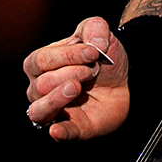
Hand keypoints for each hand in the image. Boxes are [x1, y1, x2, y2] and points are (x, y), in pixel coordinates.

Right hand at [24, 16, 128, 141]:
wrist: (122, 79)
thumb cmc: (101, 57)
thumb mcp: (99, 34)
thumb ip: (95, 28)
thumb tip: (95, 43)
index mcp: (41, 64)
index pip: (41, 60)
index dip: (67, 55)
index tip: (93, 52)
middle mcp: (40, 89)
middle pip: (41, 84)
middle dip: (70, 73)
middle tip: (93, 70)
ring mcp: (54, 110)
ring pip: (39, 111)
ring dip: (57, 99)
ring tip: (76, 87)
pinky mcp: (72, 127)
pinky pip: (60, 134)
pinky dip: (59, 133)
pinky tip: (58, 131)